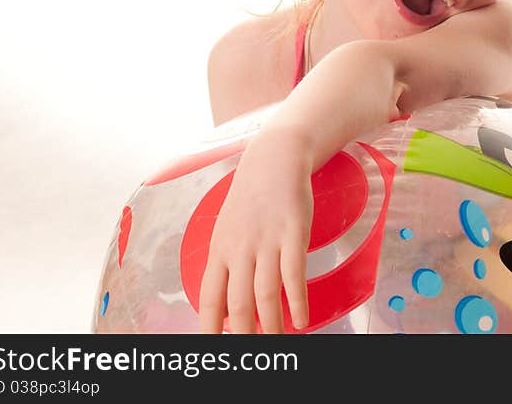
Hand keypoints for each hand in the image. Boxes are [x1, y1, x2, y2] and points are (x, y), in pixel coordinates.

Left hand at [199, 126, 313, 332]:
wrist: (274, 158)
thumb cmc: (253, 195)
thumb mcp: (229, 227)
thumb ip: (227, 261)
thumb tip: (226, 300)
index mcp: (220, 250)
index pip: (210, 297)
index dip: (210, 327)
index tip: (214, 348)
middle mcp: (240, 249)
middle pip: (238, 303)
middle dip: (244, 334)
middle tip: (252, 353)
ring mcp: (267, 242)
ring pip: (265, 294)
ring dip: (272, 324)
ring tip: (279, 342)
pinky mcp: (293, 234)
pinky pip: (293, 275)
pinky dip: (297, 301)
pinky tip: (302, 319)